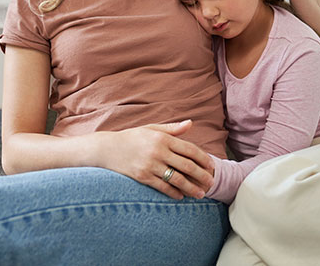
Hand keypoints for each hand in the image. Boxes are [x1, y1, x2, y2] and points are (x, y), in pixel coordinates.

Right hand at [96, 120, 214, 199]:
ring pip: (177, 179)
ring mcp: (150, 165)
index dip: (203, 159)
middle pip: (187, 166)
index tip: (212, 166)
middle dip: (202, 176)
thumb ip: (172, 129)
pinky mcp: (143, 177)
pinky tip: (181, 196)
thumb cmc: (132, 137)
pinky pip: (163, 187)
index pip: (189, 149)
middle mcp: (158, 151)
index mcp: (163, 138)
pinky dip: (174, 192)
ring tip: (200, 194)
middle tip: (211, 183)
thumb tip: (190, 124)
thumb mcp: (151, 129)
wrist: (107, 149)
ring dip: (191, 188)